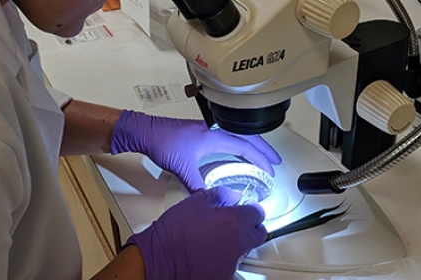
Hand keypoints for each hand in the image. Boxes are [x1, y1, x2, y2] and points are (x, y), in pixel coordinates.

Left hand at [110, 110, 280, 192]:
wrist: (145, 131)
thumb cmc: (161, 141)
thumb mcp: (182, 167)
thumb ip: (197, 184)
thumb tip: (208, 196)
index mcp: (213, 136)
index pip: (244, 146)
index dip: (260, 158)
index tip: (270, 168)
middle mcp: (213, 129)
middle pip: (247, 137)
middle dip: (264, 149)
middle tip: (275, 160)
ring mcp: (207, 128)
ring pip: (238, 135)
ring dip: (252, 145)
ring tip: (261, 155)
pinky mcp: (201, 131)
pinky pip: (228, 135)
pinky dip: (239, 143)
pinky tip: (236, 151)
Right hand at [125, 187, 266, 279]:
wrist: (160, 258)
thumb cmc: (173, 232)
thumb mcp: (196, 201)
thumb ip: (222, 194)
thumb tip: (234, 196)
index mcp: (235, 221)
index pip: (258, 212)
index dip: (250, 209)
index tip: (245, 209)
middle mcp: (239, 243)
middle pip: (258, 233)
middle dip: (250, 227)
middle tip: (235, 224)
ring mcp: (233, 262)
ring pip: (246, 249)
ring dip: (237, 243)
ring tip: (216, 239)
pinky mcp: (226, 276)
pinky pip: (234, 264)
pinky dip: (226, 258)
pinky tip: (211, 253)